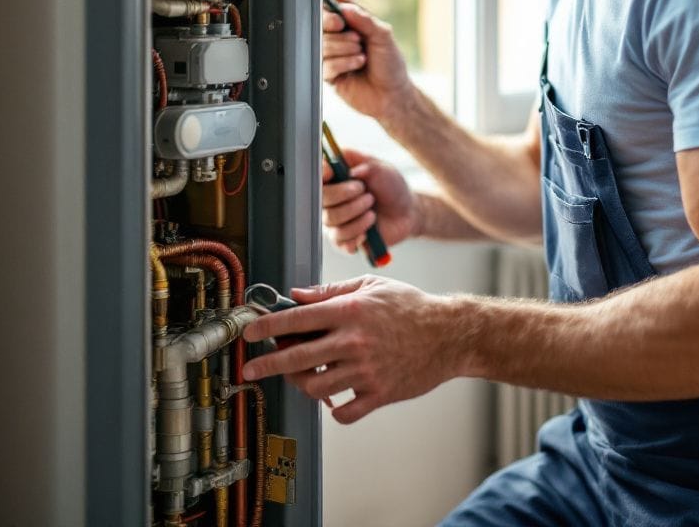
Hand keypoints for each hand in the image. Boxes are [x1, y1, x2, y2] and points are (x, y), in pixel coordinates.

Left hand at [241, 276, 456, 422]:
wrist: (448, 335)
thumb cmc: (410, 306)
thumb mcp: (371, 286)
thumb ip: (331, 290)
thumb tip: (298, 295)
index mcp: (350, 311)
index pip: (297, 319)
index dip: (267, 326)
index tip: (249, 333)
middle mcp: (353, 341)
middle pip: (297, 357)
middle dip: (267, 364)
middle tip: (251, 368)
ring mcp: (365, 371)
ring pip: (315, 386)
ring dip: (302, 383)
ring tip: (303, 374)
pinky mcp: (378, 393)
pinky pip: (342, 411)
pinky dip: (333, 406)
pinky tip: (335, 394)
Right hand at [323, 0, 412, 119]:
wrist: (392, 95)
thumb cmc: (390, 64)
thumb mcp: (384, 36)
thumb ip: (365, 20)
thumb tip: (344, 8)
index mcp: (351, 21)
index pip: (330, 1)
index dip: (328, 4)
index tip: (339, 15)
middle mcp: (339, 35)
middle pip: (319, 23)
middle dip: (336, 29)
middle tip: (356, 37)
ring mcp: (332, 54)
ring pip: (321, 44)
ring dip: (344, 48)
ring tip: (361, 55)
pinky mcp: (328, 73)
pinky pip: (324, 64)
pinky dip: (342, 63)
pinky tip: (357, 65)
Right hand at [323, 149, 419, 254]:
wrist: (406, 212)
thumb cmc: (391, 187)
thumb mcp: (384, 170)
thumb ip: (368, 166)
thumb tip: (352, 172)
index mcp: (338, 177)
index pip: (318, 174)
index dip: (321, 173)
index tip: (331, 172)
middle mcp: (332, 198)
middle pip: (321, 198)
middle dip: (343, 195)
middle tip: (367, 194)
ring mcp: (336, 220)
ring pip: (331, 220)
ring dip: (355, 215)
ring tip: (372, 212)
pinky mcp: (344, 239)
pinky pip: (340, 241)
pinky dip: (355, 235)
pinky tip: (368, 231)